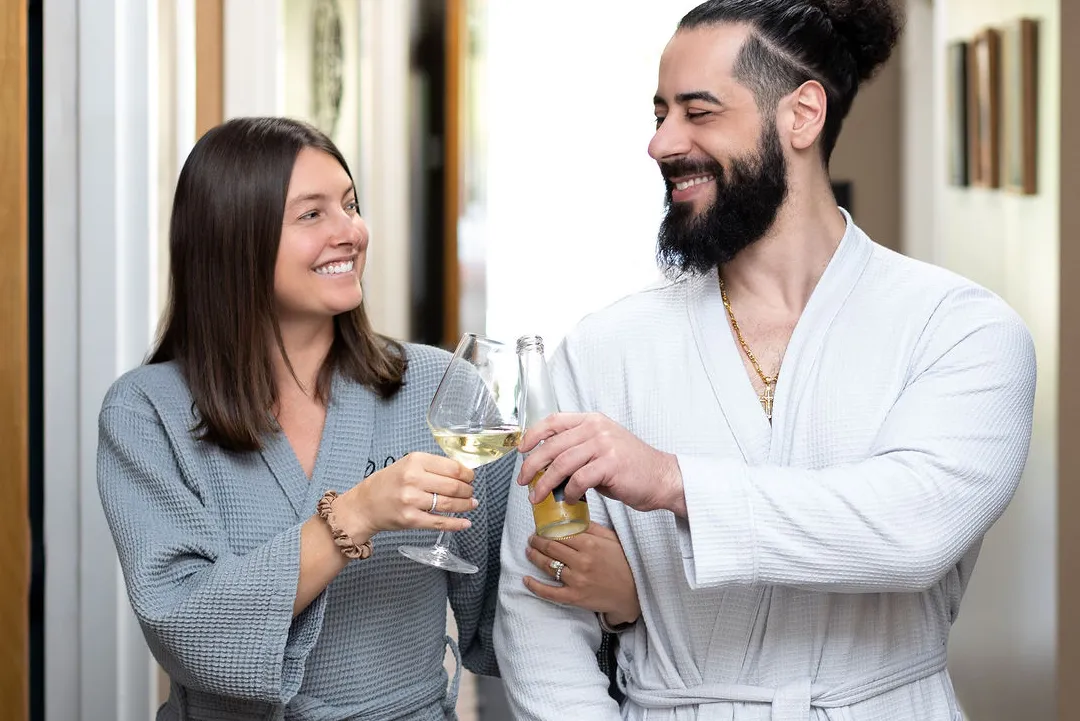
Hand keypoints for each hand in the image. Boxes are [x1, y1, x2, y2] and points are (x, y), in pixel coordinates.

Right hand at [339, 452, 476, 538]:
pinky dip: (456, 524)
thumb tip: (462, 472)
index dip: (467, 474)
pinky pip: (439, 522)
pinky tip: (465, 523)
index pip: (452, 467)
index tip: (471, 478)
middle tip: (471, 492)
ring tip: (471, 504)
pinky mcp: (411, 519)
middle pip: (453, 486)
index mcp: (415, 461)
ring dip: (465, 505)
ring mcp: (411, 500)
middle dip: (468, 490)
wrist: (364, 505)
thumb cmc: (388, 484)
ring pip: (449, 504)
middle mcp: (413, 479)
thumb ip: (432, 467)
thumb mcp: (407, 465)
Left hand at [517, 412, 685, 514]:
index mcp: (592, 421)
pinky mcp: (611, 464)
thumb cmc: (630, 468)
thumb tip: (546, 465)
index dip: (533, 434)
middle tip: (523, 481)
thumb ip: (576, 451)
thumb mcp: (601, 449)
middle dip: (532, 465)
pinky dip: (569, 492)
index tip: (521, 450)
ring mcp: (604, 445)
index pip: (554, 421)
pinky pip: (579, 479)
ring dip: (545, 483)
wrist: (662, 478)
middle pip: (553, 445)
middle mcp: (597, 428)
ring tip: (538, 496)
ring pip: (562, 463)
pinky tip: (569, 499)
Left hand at [523, 524, 640, 624]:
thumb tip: (572, 517)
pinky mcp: (574, 597)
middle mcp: (581, 561)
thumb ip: (592, 528)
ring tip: (529, 551)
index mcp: (590, 544)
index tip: (541, 528)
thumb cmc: (622, 563)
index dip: (547, 530)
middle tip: (532, 538)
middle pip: (550, 548)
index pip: (560, 533)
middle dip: (537, 541)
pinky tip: (526, 579)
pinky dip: (535, 586)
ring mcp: (576, 580)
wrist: (631, 593)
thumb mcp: (611, 539)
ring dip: (534, 557)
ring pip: (547, 566)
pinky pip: (549, 592)